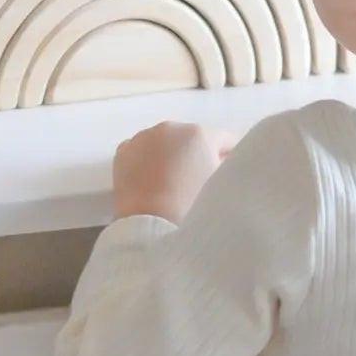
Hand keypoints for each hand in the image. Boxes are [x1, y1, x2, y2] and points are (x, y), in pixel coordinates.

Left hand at [112, 121, 231, 222]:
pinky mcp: (123, 152)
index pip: (226, 141)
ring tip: (172, 183)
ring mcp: (143, 138)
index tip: (229, 174)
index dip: (232, 158)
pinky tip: (150, 181)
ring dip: (172, 156)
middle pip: (192, 140)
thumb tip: (221, 164)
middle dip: (198, 156)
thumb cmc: (194, 208)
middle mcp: (171, 128)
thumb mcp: (223, 187)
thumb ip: (228, 170)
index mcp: (199, 134)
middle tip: (199, 183)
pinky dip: (148, 161)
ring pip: (165, 143)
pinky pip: (142, 151)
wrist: (151, 226)